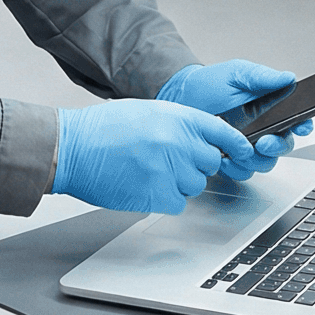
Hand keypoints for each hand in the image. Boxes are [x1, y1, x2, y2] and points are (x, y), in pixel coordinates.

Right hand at [52, 99, 265, 215]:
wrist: (72, 148)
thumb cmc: (103, 129)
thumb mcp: (148, 112)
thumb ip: (178, 124)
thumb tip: (201, 140)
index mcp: (178, 117)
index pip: (223, 132)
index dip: (235, 146)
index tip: (243, 154)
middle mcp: (178, 141)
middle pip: (209, 163)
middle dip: (194, 166)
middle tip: (167, 162)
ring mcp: (169, 169)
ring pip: (194, 186)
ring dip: (177, 183)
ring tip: (148, 171)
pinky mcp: (157, 194)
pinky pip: (177, 203)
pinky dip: (163, 199)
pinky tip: (143, 186)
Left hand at [158, 60, 311, 154]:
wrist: (183, 96)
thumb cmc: (211, 83)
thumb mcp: (238, 73)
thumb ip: (263, 76)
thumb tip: (288, 77)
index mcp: (271, 108)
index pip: (296, 120)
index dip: (303, 125)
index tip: (301, 126)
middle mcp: (264, 129)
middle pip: (284, 146)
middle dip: (277, 147)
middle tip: (264, 142)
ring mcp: (248, 145)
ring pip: (265, 162)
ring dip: (255, 159)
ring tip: (240, 149)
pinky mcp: (231, 157)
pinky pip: (243, 171)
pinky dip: (236, 168)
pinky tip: (224, 156)